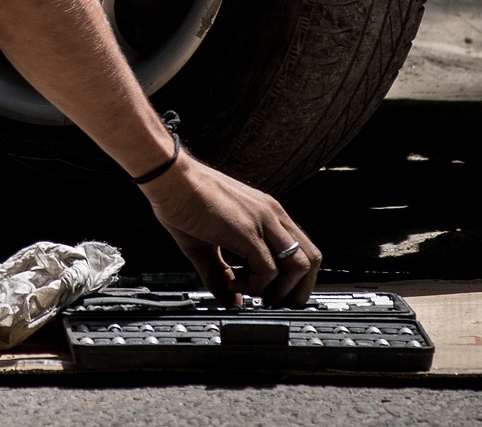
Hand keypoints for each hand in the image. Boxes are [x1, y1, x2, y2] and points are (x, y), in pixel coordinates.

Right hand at [141, 153, 320, 305]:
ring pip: (298, 265)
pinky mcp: (247, 231)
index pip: (302, 249)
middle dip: (297, 289)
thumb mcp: (206, 244)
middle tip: (272, 302)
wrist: (170, 179)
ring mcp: (263, 221)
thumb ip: (220, 274)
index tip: (275, 294)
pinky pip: (268, 269)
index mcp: (267, 214)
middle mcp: (272, 215)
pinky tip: (233, 283)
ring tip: (252, 293)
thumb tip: (231, 301)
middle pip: (311, 259)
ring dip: (279, 290)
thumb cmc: (184, 200)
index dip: (296, 279)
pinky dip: (255, 286)